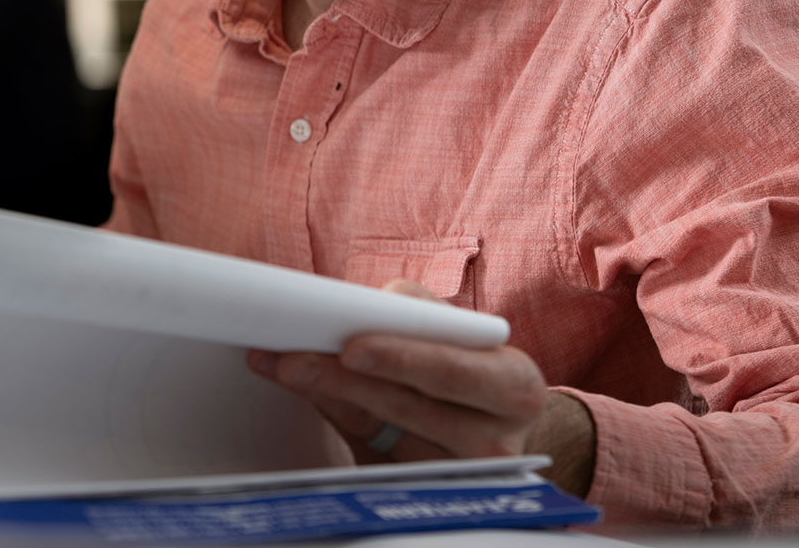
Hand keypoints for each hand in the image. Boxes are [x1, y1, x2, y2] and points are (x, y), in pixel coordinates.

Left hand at [246, 279, 596, 496]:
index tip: (351, 348)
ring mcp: (457, 476)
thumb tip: (368, 306)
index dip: (402, 359)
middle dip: (342, 378)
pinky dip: (331, 417)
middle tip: (291, 358)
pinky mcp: (420, 491)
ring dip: (325, 396)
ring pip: (380, 433)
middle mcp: (497, 440)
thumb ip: (418, 313)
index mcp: (516, 387)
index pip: (454, 371)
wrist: (484, 425)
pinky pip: (366, 454)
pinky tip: (306, 392)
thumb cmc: (465, 366)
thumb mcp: (458, 336)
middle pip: (407, 407)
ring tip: (282, 365)